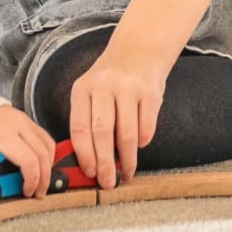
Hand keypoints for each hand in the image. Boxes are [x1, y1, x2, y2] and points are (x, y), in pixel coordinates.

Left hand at [0, 105, 52, 198]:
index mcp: (4, 136)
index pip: (28, 161)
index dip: (32, 180)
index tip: (27, 191)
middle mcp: (19, 127)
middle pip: (43, 155)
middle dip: (44, 178)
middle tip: (38, 192)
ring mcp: (26, 121)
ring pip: (48, 145)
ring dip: (48, 165)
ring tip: (41, 180)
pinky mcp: (28, 120)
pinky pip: (45, 137)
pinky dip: (46, 153)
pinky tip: (40, 164)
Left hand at [70, 41, 169, 188]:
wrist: (139, 49)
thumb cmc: (111, 79)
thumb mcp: (91, 92)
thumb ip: (87, 120)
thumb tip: (89, 162)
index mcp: (83, 89)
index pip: (80, 128)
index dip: (85, 155)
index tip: (90, 174)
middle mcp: (104, 86)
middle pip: (102, 133)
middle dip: (105, 163)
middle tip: (108, 183)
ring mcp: (129, 88)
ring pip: (126, 133)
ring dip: (128, 159)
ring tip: (127, 173)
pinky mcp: (150, 92)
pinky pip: (146, 126)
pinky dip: (143, 141)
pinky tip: (139, 146)